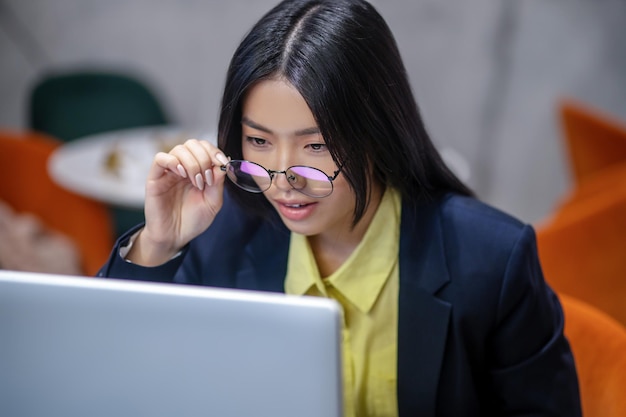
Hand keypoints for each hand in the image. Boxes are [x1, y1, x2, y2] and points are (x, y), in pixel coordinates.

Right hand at [127, 139, 228, 265]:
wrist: (175, 237)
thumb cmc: (193, 220)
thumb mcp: (213, 202)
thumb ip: (218, 183)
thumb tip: (223, 162)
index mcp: (198, 170)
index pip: (205, 148)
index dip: (214, 152)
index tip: (222, 164)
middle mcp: (183, 167)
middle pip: (193, 144)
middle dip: (205, 158)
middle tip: (208, 179)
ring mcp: (169, 172)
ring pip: (179, 149)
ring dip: (193, 163)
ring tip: (197, 182)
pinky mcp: (155, 178)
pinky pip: (160, 158)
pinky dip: (173, 161)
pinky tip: (181, 174)